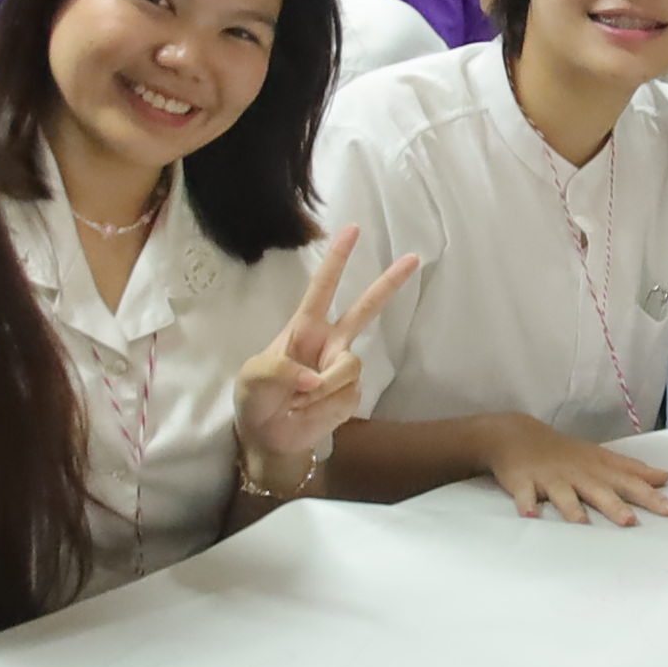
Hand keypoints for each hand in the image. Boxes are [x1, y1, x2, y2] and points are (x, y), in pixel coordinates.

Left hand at [231, 225, 419, 472]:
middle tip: (414, 258)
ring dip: (319, 389)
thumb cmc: (255, 397)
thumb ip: (280, 370)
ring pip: (348, 367)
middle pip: (366, 309)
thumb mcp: (253, 377)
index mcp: (304, 327)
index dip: (337, 259)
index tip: (353, 229)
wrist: (267, 436)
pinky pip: (347, 397)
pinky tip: (310, 414)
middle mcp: (329, 342)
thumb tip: (314, 379)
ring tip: (297, 402)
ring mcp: (342, 369)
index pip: (323, 287)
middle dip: (389, 283)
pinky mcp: (351, 397)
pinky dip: (324, 410)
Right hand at [480, 416, 667, 526]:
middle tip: (630, 521)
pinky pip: (525, 495)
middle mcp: (577, 474)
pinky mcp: (523, 482)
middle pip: (598, 490)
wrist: (518, 435)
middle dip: (614, 505)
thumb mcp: (601, 458)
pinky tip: (530, 514)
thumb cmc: (565, 453)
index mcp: (596, 468)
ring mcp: (550, 478)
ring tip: (581, 522)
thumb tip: (665, 477)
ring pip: (563, 494)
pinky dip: (526, 503)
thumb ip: (632, 470)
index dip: (649, 495)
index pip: (627, 482)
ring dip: (572, 507)